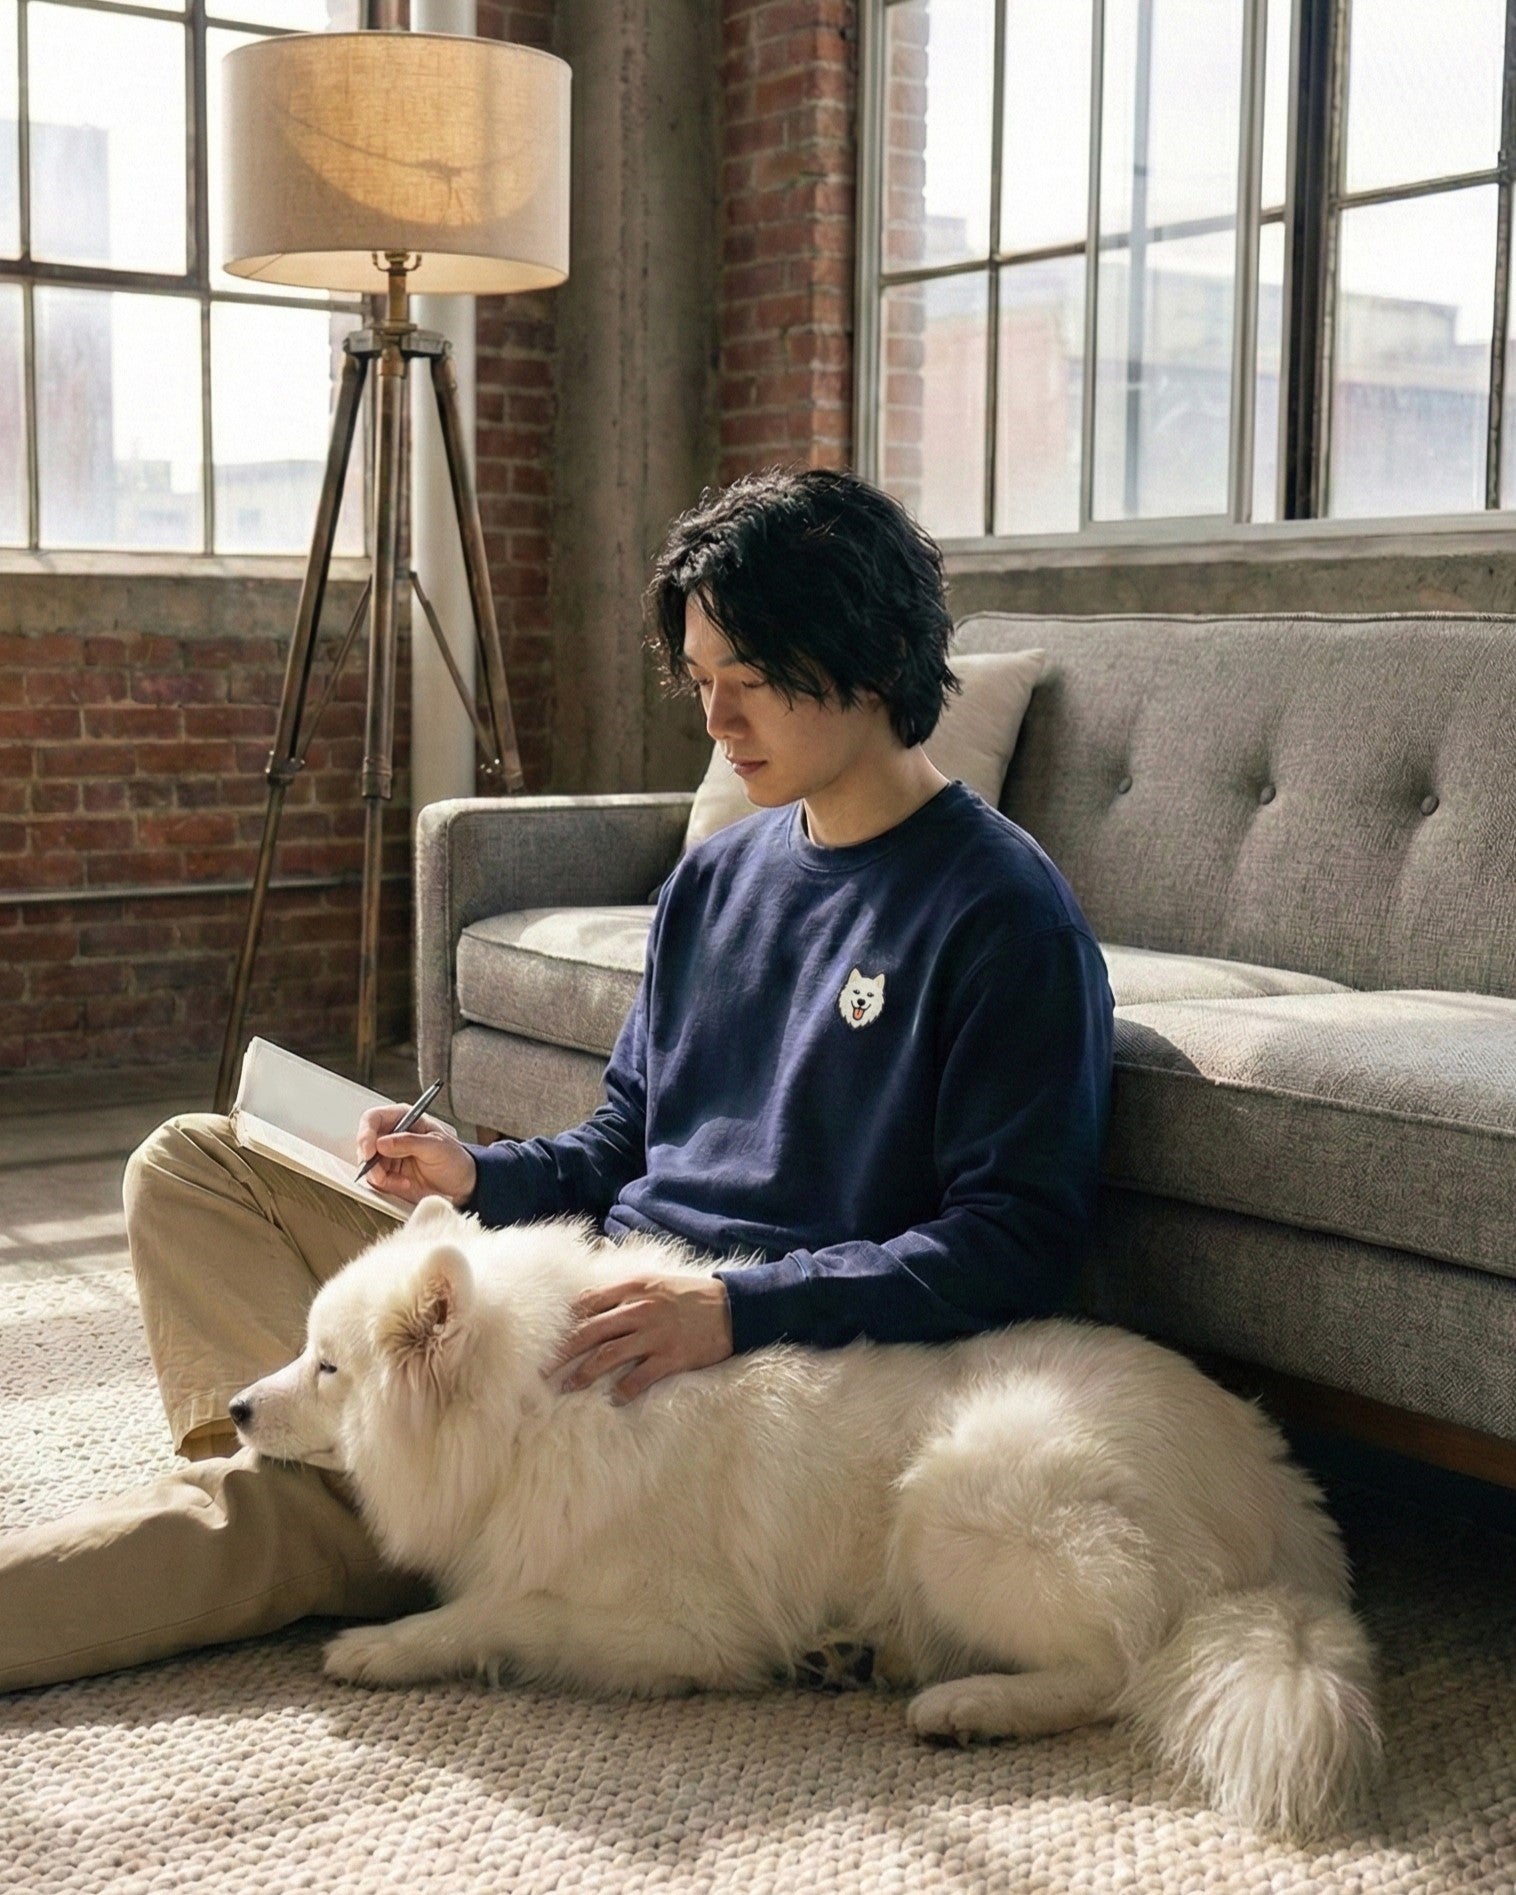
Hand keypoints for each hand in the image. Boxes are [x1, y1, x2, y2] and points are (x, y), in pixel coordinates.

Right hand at [355, 1105, 477, 1207]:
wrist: (462, 1183)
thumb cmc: (455, 1158)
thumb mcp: (437, 1147)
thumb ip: (409, 1142)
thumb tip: (382, 1143)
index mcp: (404, 1118)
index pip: (373, 1119)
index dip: (366, 1133)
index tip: (369, 1150)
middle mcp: (392, 1135)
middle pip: (365, 1143)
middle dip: (370, 1160)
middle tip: (380, 1173)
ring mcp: (389, 1155)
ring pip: (367, 1164)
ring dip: (380, 1176)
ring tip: (401, 1181)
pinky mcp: (389, 1173)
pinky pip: (376, 1179)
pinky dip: (387, 1184)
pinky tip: (404, 1184)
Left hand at [547, 1273, 732, 1402]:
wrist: (733, 1308)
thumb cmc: (690, 1295)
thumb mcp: (655, 1281)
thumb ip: (624, 1288)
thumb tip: (592, 1297)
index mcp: (633, 1288)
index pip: (587, 1303)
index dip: (563, 1322)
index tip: (544, 1338)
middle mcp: (639, 1309)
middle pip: (589, 1331)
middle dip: (562, 1352)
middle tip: (541, 1370)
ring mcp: (654, 1334)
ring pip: (608, 1356)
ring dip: (583, 1374)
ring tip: (567, 1388)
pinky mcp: (671, 1357)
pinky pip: (640, 1377)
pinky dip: (624, 1391)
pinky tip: (614, 1401)